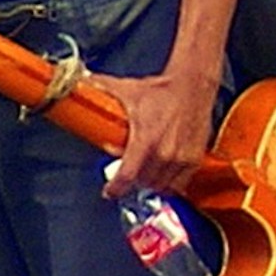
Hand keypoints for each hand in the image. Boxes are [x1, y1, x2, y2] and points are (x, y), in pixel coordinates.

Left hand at [98, 64, 216, 194]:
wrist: (193, 86)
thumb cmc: (161, 90)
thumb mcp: (126, 90)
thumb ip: (101, 89)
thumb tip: (79, 83)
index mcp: (146, 140)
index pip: (127, 175)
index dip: (116, 188)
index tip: (109, 192)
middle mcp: (166, 153)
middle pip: (143, 183)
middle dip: (132, 182)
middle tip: (126, 174)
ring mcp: (182, 158)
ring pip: (162, 186)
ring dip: (150, 184)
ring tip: (142, 175)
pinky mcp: (195, 159)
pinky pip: (180, 184)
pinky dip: (169, 184)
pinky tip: (161, 175)